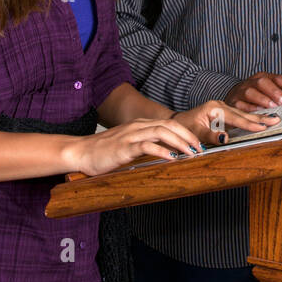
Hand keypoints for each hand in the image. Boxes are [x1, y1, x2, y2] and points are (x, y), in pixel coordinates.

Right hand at [65, 118, 204, 176]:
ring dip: (180, 142)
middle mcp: (137, 126)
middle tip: (200, 148)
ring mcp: (131, 135)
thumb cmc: (104, 151)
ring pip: (162, 132)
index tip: (197, 144)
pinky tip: (172, 158)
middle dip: (188, 136)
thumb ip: (145, 145)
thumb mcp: (128, 145)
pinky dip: (162, 150)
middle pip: (170, 125)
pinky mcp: (124, 147)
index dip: (186, 132)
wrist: (80, 152)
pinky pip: (147, 145)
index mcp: (140, 125)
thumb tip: (166, 154)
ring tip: (191, 153)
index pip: (169, 124)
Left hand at [172, 100, 280, 144]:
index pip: (235, 117)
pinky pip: (240, 115)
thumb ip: (211, 136)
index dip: (250, 124)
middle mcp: (220, 105)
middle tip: (277, 120)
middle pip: (243, 113)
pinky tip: (262, 119)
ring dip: (259, 117)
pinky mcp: (224, 112)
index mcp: (214, 108)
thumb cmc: (185, 127)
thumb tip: (226, 138)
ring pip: (243, 114)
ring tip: (274, 118)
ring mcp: (223, 108)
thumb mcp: (196, 133)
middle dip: (260, 118)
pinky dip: (252, 118)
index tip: (263, 127)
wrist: (178, 122)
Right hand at [224, 72, 281, 110]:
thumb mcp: (269, 92)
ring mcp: (240, 91)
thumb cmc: (256, 97)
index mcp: (263, 77)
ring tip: (273, 107)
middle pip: (262, 82)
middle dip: (275, 92)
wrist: (233, 98)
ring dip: (263, 100)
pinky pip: (240, 105)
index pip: (278, 78)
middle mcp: (251, 82)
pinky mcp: (233, 102)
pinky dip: (250, 109)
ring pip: (250, 92)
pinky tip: (258, 113)